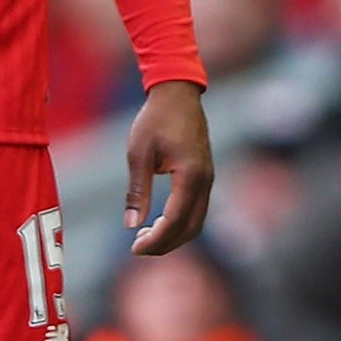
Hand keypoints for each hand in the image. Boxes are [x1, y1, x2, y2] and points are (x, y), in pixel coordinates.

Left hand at [124, 79, 213, 255]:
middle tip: (137, 247)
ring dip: (173, 235)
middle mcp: (205, 180)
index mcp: (190, 175)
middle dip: (165, 244)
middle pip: (190, 228)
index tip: (134, 248)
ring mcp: (208, 178)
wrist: (178, 92)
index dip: (156, 240)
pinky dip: (180, 222)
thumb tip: (131, 225)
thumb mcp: (138, 154)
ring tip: (145, 236)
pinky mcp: (205, 175)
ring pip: (197, 221)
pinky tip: (159, 221)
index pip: (175, 221)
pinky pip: (197, 209)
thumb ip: (137, 191)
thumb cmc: (155, 119)